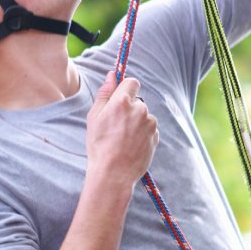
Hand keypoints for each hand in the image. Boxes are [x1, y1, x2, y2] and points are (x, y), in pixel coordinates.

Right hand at [86, 72, 158, 187]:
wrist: (113, 174)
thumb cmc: (99, 145)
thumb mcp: (95, 117)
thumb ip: (105, 94)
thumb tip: (111, 75)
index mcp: (122, 102)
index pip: (132, 82)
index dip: (126, 89)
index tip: (121, 98)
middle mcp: (139, 109)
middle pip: (137, 101)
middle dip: (129, 109)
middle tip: (116, 126)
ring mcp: (149, 123)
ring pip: (144, 116)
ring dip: (136, 122)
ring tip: (122, 139)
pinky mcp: (155, 136)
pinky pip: (149, 129)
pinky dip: (142, 134)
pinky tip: (131, 145)